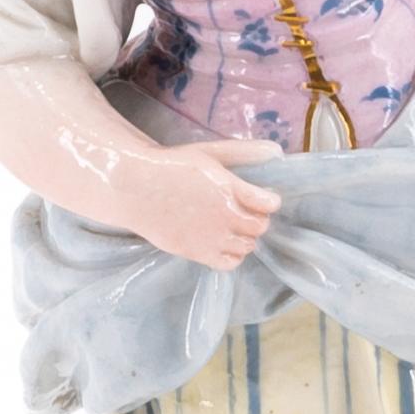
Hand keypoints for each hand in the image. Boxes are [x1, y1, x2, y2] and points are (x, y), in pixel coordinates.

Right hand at [116, 138, 283, 269]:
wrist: (136, 188)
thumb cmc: (173, 166)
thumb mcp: (209, 152)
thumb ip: (244, 152)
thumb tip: (278, 150)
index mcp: (230, 188)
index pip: (269, 204)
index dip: (269, 201)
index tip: (262, 197)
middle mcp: (224, 215)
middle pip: (260, 227)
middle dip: (257, 218)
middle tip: (245, 211)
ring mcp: (211, 237)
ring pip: (248, 246)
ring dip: (245, 236)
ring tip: (232, 226)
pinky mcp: (197, 253)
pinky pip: (230, 263)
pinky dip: (233, 255)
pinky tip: (224, 242)